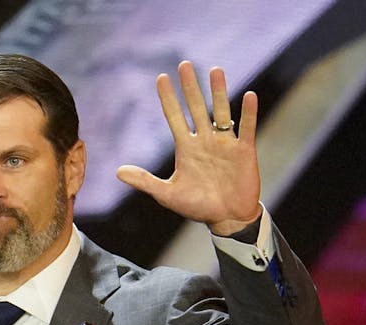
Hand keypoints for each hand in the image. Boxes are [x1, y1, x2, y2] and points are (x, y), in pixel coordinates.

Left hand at [116, 61, 261, 235]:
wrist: (226, 218)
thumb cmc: (197, 206)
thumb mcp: (167, 194)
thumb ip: (144, 181)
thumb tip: (117, 172)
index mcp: (186, 148)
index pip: (174, 118)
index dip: (168, 99)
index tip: (161, 78)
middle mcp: (204, 141)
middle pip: (196, 108)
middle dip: (189, 87)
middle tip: (184, 64)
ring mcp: (224, 144)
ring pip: (220, 112)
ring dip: (218, 92)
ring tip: (215, 70)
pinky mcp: (244, 151)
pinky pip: (246, 128)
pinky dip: (248, 113)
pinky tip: (249, 96)